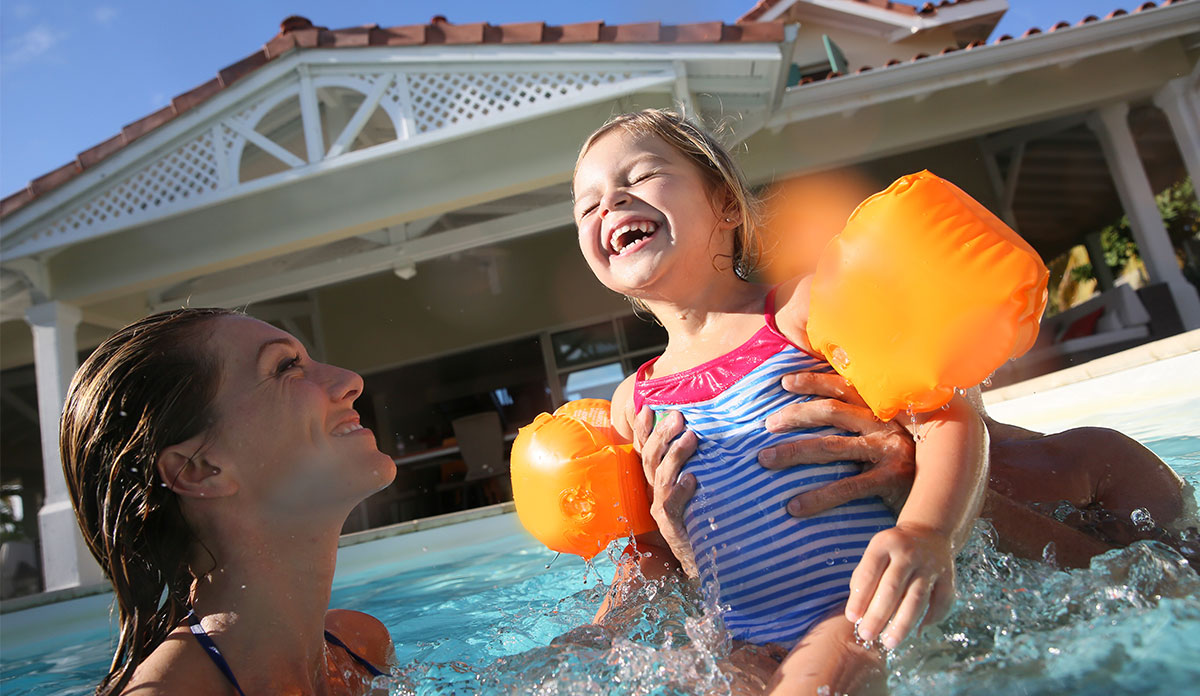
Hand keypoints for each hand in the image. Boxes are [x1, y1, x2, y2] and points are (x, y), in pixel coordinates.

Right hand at [633, 406, 699, 576]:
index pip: (646, 449)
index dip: (644, 429)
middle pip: (651, 458)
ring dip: (675, 455)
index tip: (647, 406)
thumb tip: (711, 430)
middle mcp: (656, 491)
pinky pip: (673, 506)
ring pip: (661, 477)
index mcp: (659, 479)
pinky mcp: (672, 526)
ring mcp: (662, 508)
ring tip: (691, 437)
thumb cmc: (706, 514)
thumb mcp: (700, 484)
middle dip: (662, 434)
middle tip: (677, 415)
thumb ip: (699, 462)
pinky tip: (692, 478)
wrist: (706, 558)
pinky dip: (681, 490)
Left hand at [758, 371, 915, 515]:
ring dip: (793, 451)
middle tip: (767, 424)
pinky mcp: (893, 478)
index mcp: (884, 408)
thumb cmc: (916, 463)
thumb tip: (824, 418)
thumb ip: (867, 425)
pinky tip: (794, 506)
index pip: (845, 386)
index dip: (814, 380)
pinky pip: (848, 487)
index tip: (784, 382)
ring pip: (831, 446)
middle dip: (795, 415)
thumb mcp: (894, 435)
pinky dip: (818, 497)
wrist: (954, 493)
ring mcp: (890, 450)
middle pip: (831, 411)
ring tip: (765, 459)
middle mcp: (886, 423)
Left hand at [844, 523, 955, 648]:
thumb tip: (857, 613)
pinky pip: (941, 601)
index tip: (852, 618)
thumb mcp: (875, 553)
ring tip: (889, 642)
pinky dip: (931, 618)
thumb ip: (863, 578)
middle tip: (867, 635)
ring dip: (902, 624)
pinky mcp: (948, 576)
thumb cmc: (892, 551)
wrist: (929, 532)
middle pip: (892, 588)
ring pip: (916, 598)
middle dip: (877, 615)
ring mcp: (930, 564)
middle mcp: (908, 552)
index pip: (869, 573)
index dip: (859, 597)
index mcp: (885, 543)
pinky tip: (917, 631)